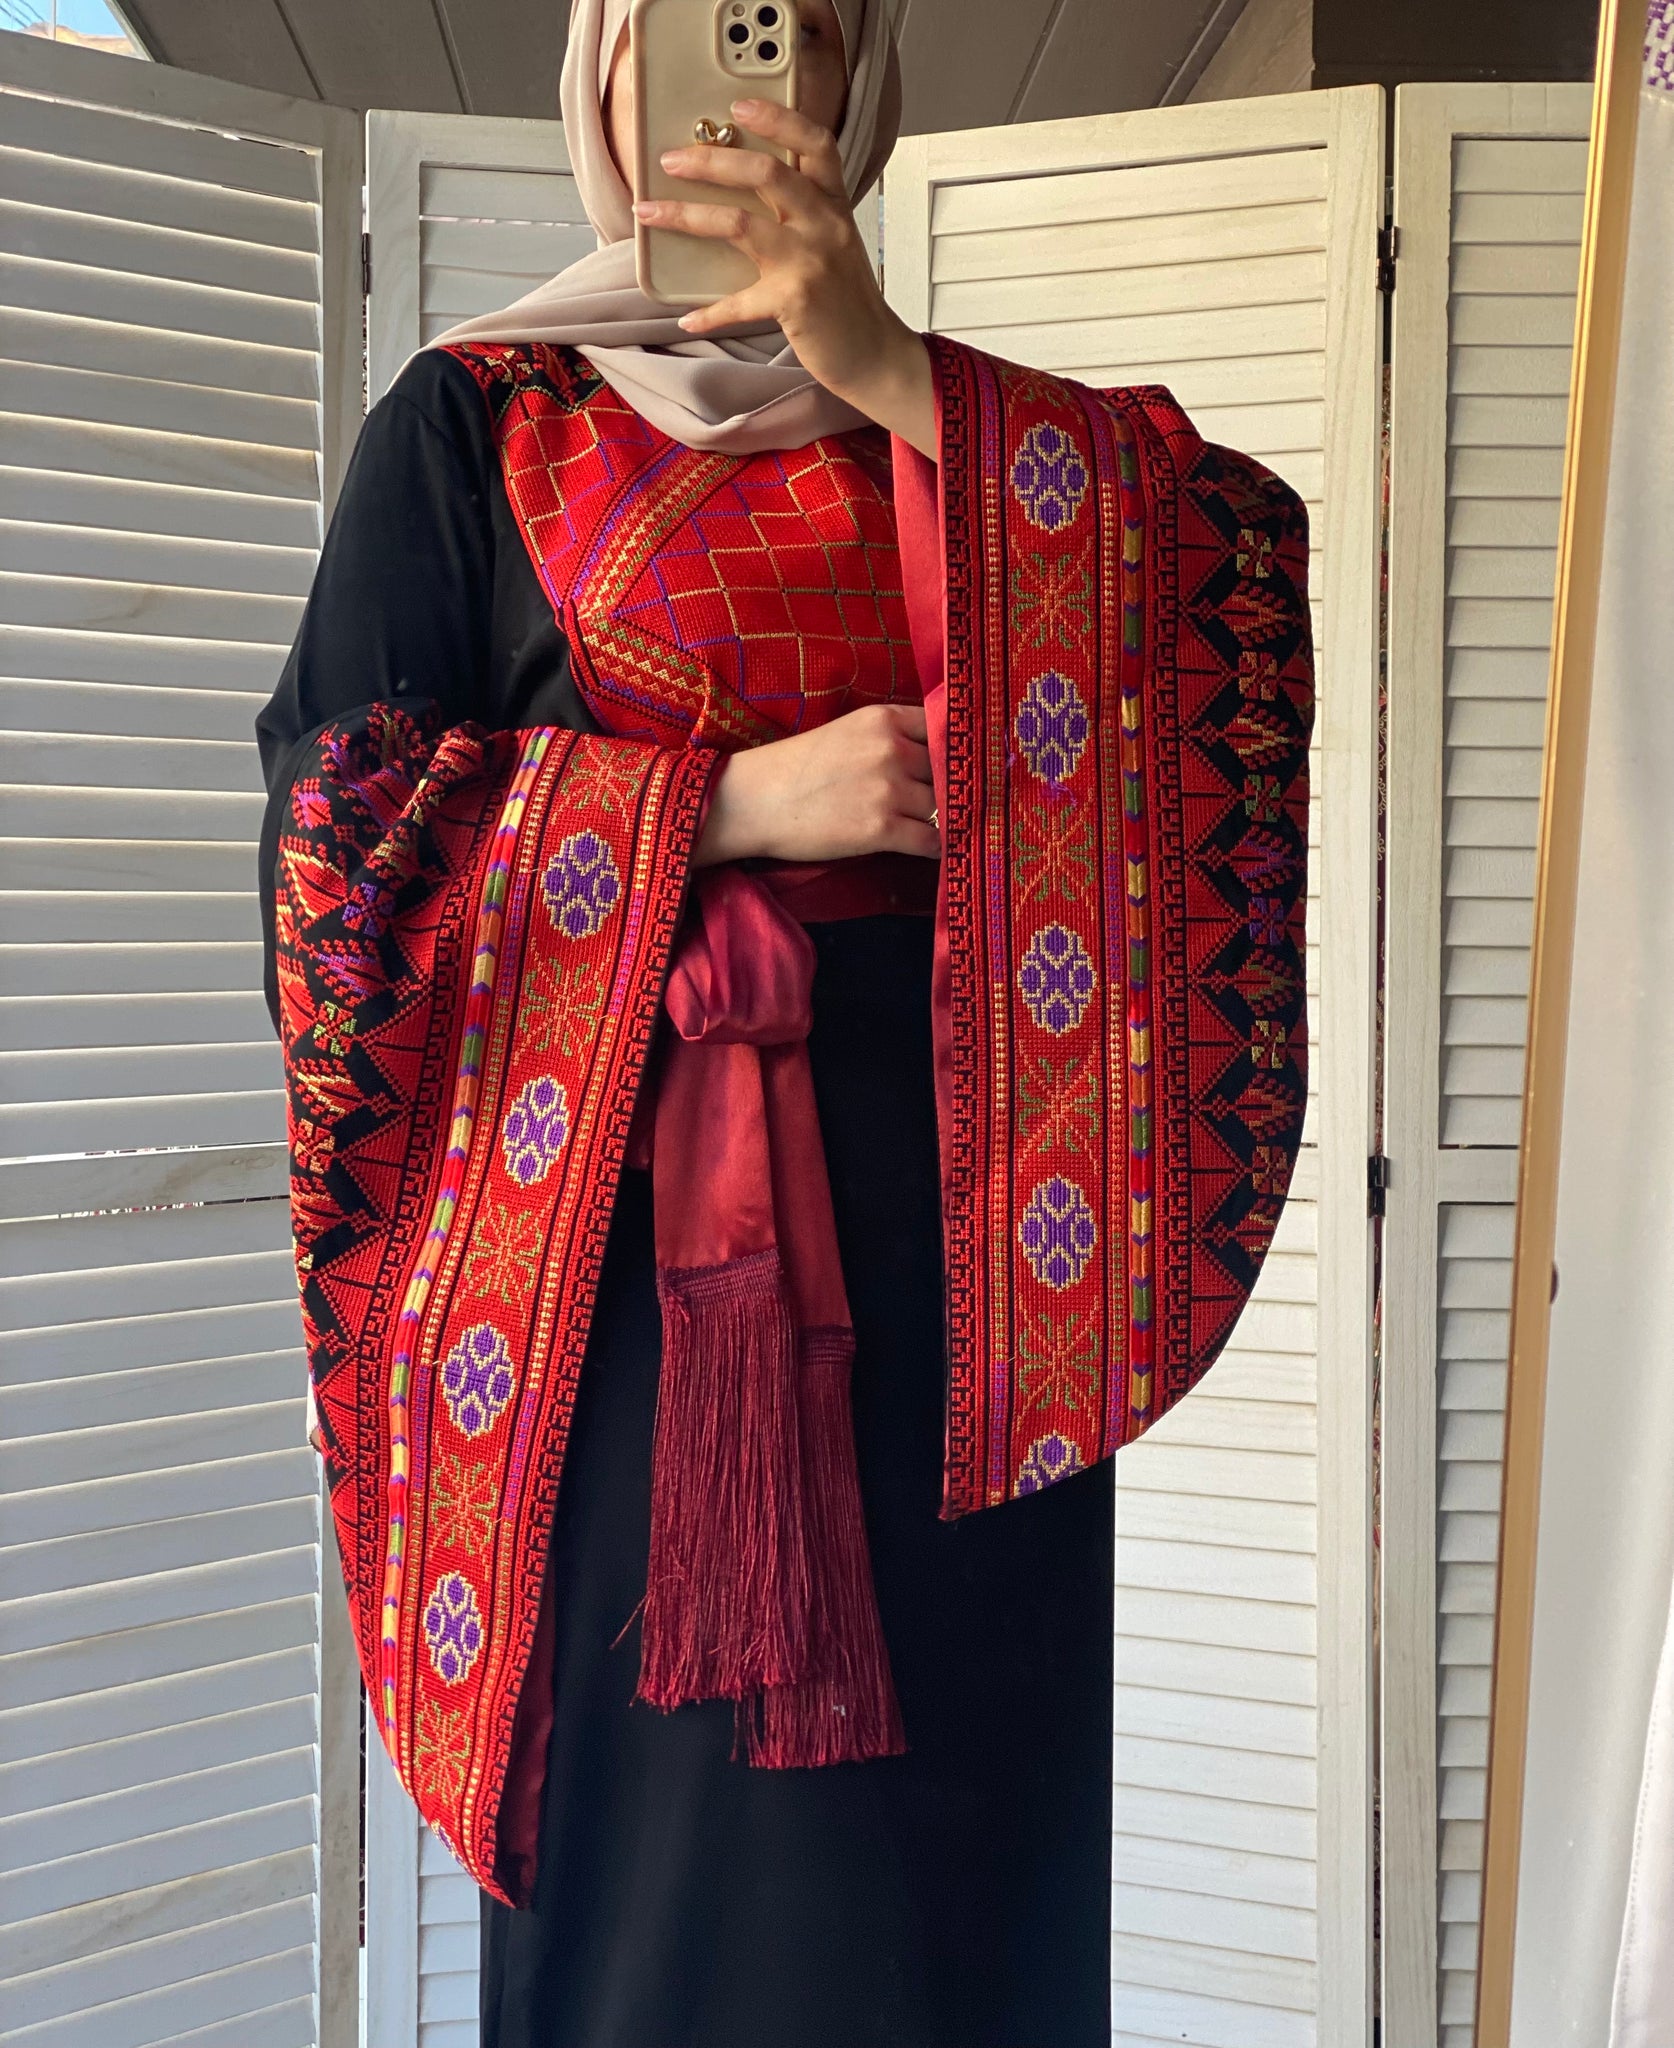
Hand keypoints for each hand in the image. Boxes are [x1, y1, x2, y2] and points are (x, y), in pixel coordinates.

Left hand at [636, 99, 936, 459]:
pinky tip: (687, 317)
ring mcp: (810, 261)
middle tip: (671, 160)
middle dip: (710, 160)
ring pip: (740, 222)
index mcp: (833, 205)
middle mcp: (824, 224)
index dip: (778, 118)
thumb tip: (738, 197)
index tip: (738, 107)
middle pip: (765, 172)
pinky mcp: (795, 301)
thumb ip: (801, 215)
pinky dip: (709, 312)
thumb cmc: (847, 301)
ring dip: (687, 215)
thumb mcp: (833, 243)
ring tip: (651, 212)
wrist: (875, 354)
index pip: (815, 143)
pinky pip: (739, 302)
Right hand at [695, 704, 938, 865]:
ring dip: (943, 820)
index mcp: (884, 719)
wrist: (753, 802)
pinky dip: (937, 848)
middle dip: (949, 789)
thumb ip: (891, 738)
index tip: (961, 767)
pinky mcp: (881, 828)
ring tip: (936, 827)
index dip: (955, 752)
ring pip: (943, 807)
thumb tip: (936, 760)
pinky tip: (930, 850)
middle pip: (948, 771)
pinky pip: (932, 841)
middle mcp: (892, 749)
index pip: (945, 730)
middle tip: (951, 803)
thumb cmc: (796, 769)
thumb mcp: (848, 733)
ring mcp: (889, 789)